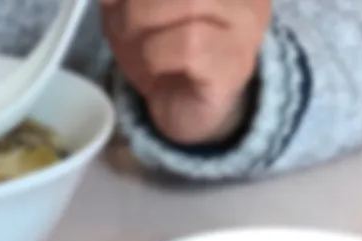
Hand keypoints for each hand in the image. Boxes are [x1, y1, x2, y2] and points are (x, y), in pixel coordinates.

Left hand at [100, 0, 271, 145]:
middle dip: (135, 2)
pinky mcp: (235, 61)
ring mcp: (246, 21)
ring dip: (142, 27)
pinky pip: (189, 44)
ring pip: (187, 2)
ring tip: (137, 49)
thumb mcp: (131, 9)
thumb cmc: (161, 51)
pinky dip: (156, 55)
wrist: (184, 109)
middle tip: (122, 25)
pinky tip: (155, 69)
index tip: (115, 3)